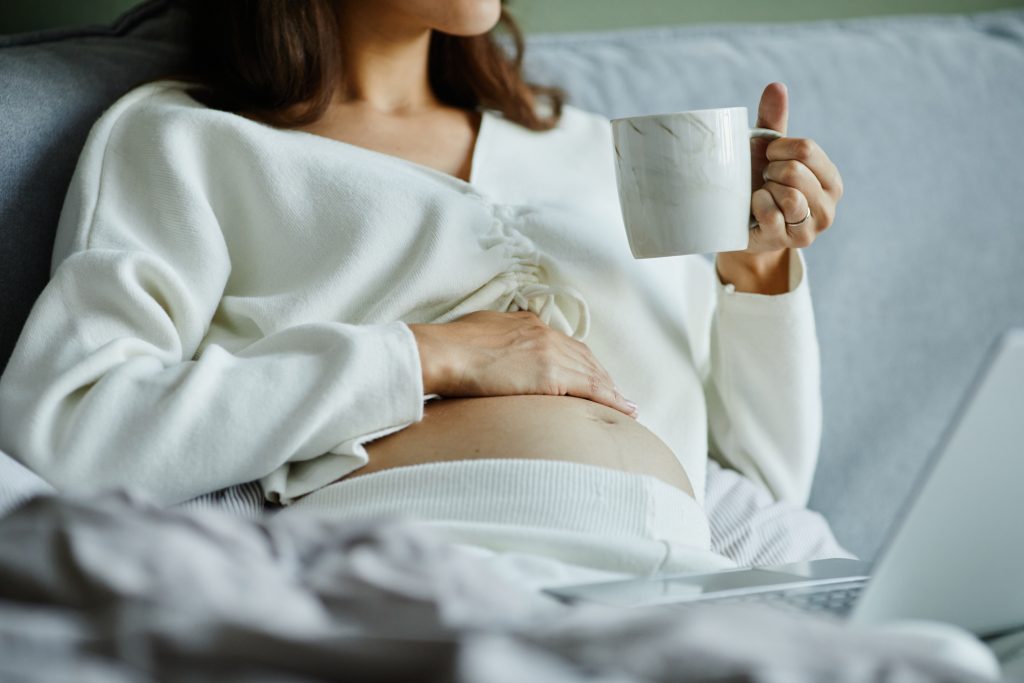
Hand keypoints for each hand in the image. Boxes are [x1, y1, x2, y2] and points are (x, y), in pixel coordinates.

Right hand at [409, 310, 637, 416]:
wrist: (442, 352)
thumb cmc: (448, 347)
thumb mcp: (477, 333)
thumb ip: (495, 340)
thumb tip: (496, 350)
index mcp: (526, 325)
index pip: (563, 345)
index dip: (581, 362)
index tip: (590, 375)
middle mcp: (544, 335)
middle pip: (584, 358)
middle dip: (602, 376)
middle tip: (617, 394)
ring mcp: (549, 353)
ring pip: (592, 374)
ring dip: (612, 390)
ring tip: (627, 406)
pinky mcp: (550, 375)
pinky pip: (591, 389)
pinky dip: (611, 400)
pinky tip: (624, 410)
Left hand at [717, 82, 844, 292]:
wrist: (740, 226)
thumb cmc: (757, 183)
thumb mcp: (766, 152)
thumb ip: (773, 120)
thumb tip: (776, 85)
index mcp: (830, 178)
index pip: (806, 149)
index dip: (777, 149)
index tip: (769, 158)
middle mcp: (829, 204)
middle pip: (795, 171)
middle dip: (770, 171)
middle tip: (764, 182)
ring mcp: (813, 226)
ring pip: (789, 195)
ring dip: (765, 190)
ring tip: (762, 195)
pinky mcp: (792, 241)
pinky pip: (771, 213)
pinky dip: (757, 205)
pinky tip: (755, 209)